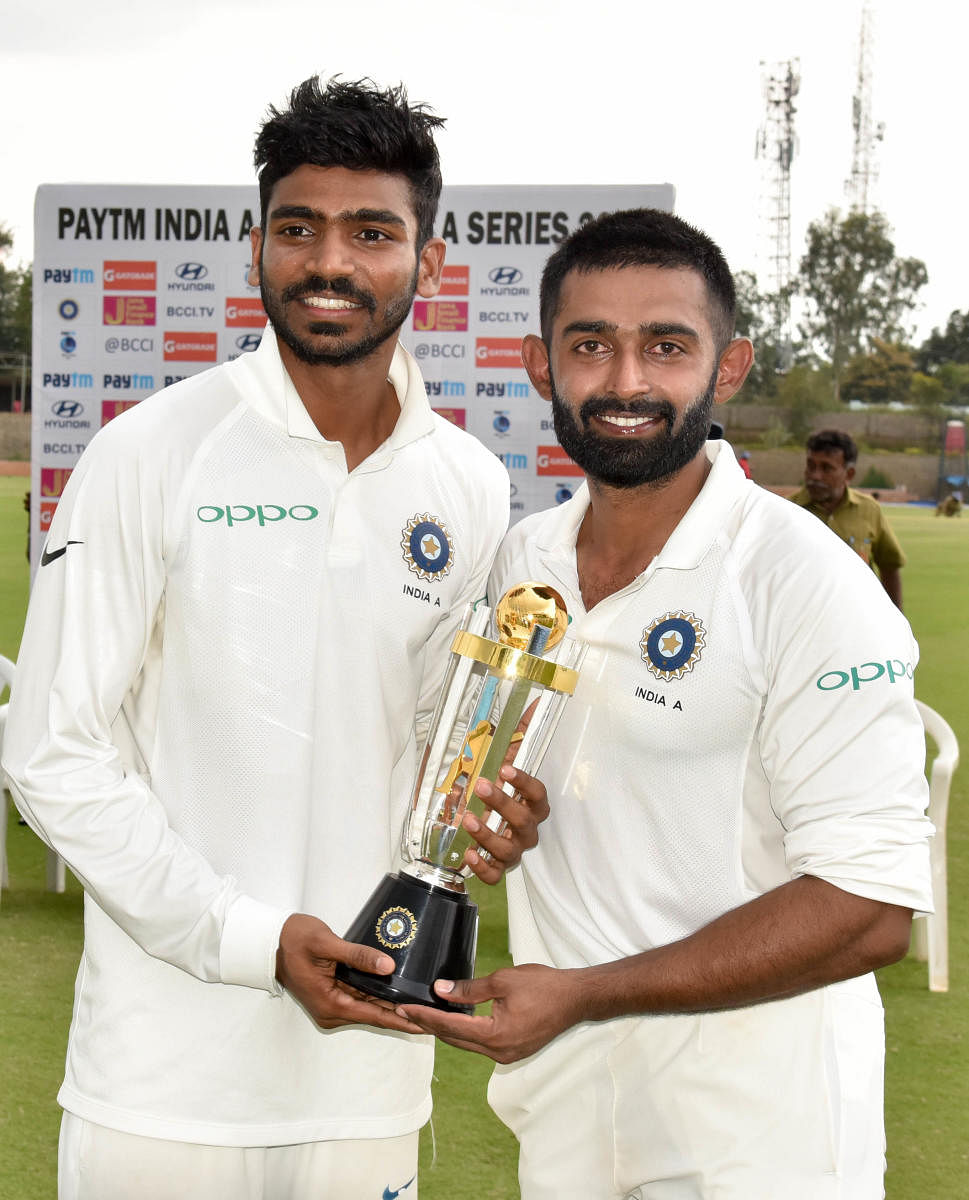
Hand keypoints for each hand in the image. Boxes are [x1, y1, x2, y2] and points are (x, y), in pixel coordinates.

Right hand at [275, 913, 424, 1033]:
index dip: (401, 1020)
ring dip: (393, 1007)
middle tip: (433, 1013)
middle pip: (374, 1015)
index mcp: (330, 1004)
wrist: (270, 941)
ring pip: (369, 1007)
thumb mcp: (326, 944)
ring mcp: (331, 1005)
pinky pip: (360, 999)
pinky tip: (398, 993)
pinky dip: (379, 997)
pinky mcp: (332, 995)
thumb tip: (388, 966)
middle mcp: (331, 1011)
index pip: (374, 1015)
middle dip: (402, 1015)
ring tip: (422, 1004)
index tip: (425, 1024)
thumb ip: (357, 956)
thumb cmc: (294, 939)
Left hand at [397, 963, 579, 1062]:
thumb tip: (440, 991)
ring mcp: (507, 1055)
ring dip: (446, 1030)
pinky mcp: (513, 1051)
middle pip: (455, 1040)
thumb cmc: (543, 986)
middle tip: (405, 1011)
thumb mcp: (503, 981)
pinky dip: (464, 1032)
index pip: (450, 1027)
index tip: (404, 1008)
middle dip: (429, 1025)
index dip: (425, 1016)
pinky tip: (454, 1020)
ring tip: (423, 1015)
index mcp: (494, 1036)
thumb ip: (470, 989)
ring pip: (467, 1044)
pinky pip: (481, 1044)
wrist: (576, 998)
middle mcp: (498, 1053)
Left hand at [461, 763, 548, 884]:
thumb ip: (505, 753)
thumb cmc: (493, 797)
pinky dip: (482, 867)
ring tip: (468, 819)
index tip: (505, 769)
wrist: (482, 823)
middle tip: (481, 786)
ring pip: (508, 850)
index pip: (537, 794)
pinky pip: (495, 874)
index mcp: (533, 807)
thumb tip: (510, 727)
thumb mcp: (497, 773)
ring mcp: (515, 851)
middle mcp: (527, 831)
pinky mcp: (499, 867)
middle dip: (502, 803)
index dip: (524, 782)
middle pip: (523, 820)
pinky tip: (469, 853)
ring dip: (488, 835)